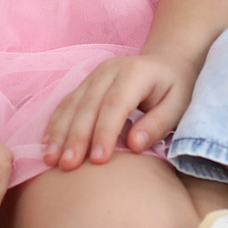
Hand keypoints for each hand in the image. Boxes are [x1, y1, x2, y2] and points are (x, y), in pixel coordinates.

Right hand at [42, 50, 195, 169]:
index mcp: (135, 73)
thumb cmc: (175, 88)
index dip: (105, 132)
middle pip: (88, 106)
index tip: (98, 160)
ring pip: (71, 105)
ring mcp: (93, 76)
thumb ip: (158, 124)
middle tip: (68, 166)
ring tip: (51, 160)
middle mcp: (109, 70)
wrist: (166, 62)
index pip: (115, 104)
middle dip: (76, 138)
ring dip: (59, 134)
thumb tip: (133, 146)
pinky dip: (55, 125)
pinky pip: (65, 104)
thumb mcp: (179, 104)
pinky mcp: (84, 85)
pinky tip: (48, 146)